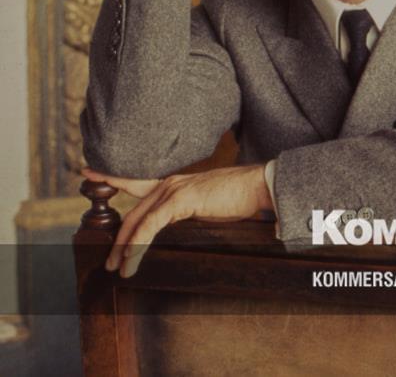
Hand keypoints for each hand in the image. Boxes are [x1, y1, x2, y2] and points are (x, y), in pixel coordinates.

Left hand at [82, 165, 272, 277]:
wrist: (259, 187)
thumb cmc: (240, 198)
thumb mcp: (207, 206)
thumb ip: (189, 213)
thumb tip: (182, 228)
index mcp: (174, 183)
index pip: (135, 182)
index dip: (112, 178)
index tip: (89, 172)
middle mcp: (169, 183)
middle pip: (133, 213)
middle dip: (118, 240)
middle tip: (110, 262)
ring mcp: (172, 190)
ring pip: (137, 222)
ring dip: (125, 249)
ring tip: (119, 269)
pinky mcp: (179, 200)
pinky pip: (150, 226)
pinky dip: (138, 246)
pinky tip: (133, 261)